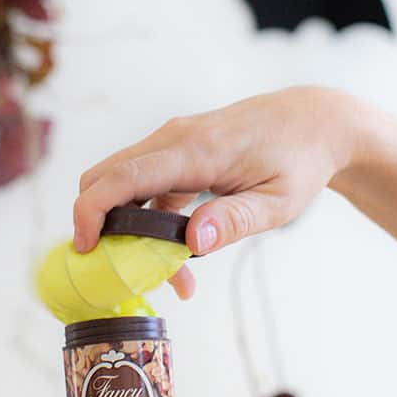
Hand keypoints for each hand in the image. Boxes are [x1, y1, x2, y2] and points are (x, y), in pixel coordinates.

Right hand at [73, 87, 361, 294]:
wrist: (313, 121)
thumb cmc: (299, 160)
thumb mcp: (279, 202)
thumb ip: (235, 220)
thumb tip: (192, 241)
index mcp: (196, 151)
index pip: (124, 176)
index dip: (92, 210)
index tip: (83, 248)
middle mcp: (174, 139)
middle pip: (105, 175)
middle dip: (98, 224)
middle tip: (118, 270)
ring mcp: (173, 141)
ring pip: (122, 182)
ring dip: (128, 228)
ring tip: (169, 276)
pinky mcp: (178, 152)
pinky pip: (145, 185)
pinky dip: (146, 219)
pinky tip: (179, 255)